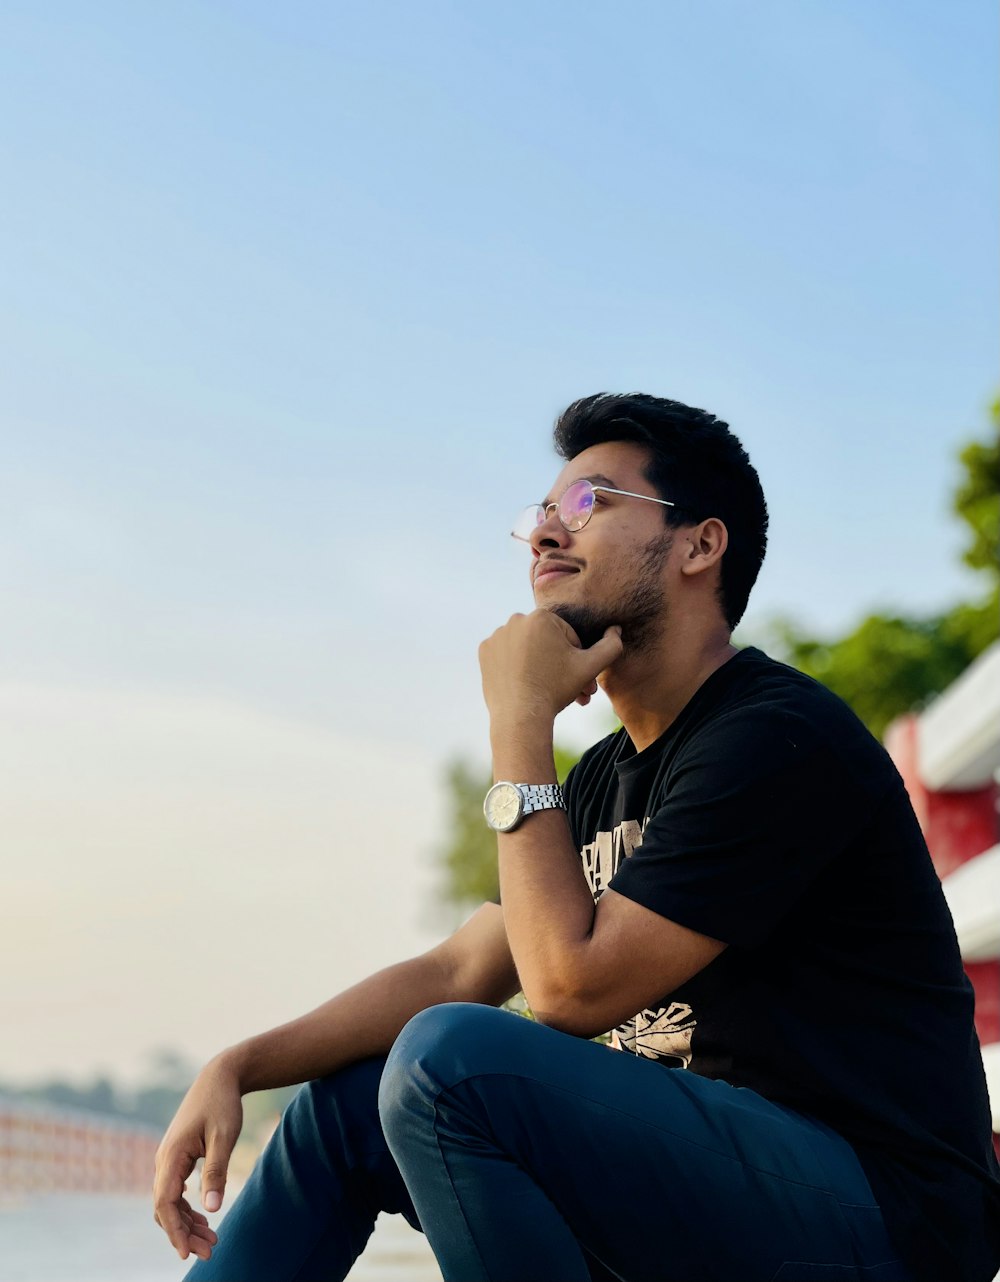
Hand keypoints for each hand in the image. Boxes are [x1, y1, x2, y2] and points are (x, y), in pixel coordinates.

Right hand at [152, 1056, 242, 1261]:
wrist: (220, 1076)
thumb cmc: (223, 1104)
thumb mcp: (224, 1137)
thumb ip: (216, 1171)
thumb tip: (212, 1208)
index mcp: (171, 1155)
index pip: (165, 1204)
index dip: (175, 1231)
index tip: (188, 1253)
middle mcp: (164, 1159)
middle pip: (165, 1207)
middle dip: (184, 1233)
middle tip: (210, 1251)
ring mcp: (168, 1159)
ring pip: (170, 1201)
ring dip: (187, 1222)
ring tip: (211, 1239)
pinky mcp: (177, 1157)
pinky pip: (175, 1190)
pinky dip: (187, 1207)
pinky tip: (202, 1219)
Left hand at [479, 609, 622, 725]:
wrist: (520, 716)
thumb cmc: (556, 689)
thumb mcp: (590, 668)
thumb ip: (611, 646)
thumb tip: (615, 629)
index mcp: (542, 616)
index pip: (567, 635)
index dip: (575, 657)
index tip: (576, 676)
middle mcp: (516, 619)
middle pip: (545, 641)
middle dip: (558, 662)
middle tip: (564, 687)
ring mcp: (497, 635)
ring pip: (526, 646)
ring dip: (537, 661)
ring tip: (544, 685)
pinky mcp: (485, 651)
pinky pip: (506, 654)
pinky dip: (516, 665)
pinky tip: (524, 681)